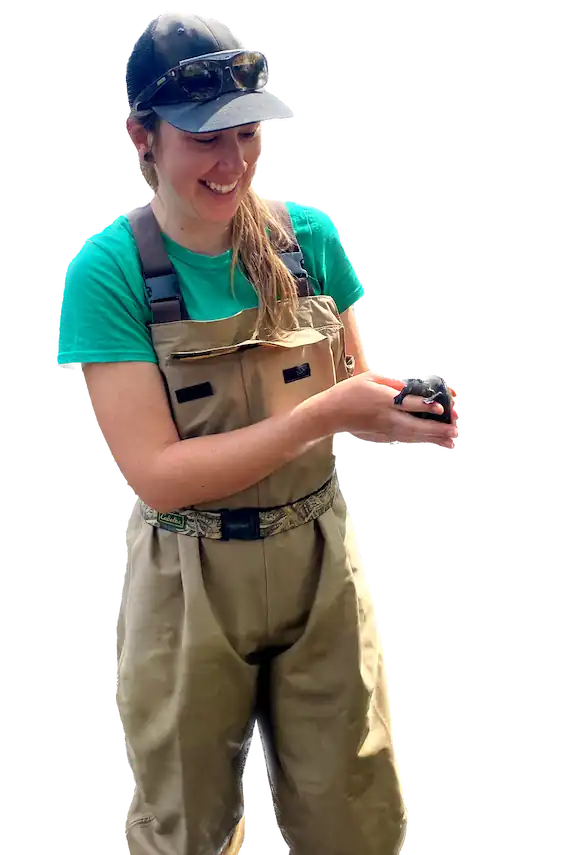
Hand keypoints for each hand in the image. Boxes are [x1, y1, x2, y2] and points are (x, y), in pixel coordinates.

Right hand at [324, 371, 460, 449]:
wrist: (331, 414)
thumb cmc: (350, 392)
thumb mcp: (370, 378)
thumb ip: (392, 381)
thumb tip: (410, 386)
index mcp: (383, 400)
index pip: (408, 404)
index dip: (425, 406)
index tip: (440, 408)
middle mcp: (386, 417)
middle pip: (415, 425)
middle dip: (437, 429)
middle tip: (454, 430)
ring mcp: (385, 430)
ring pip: (413, 436)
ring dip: (433, 438)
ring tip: (450, 439)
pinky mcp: (383, 438)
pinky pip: (406, 440)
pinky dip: (421, 441)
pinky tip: (434, 442)